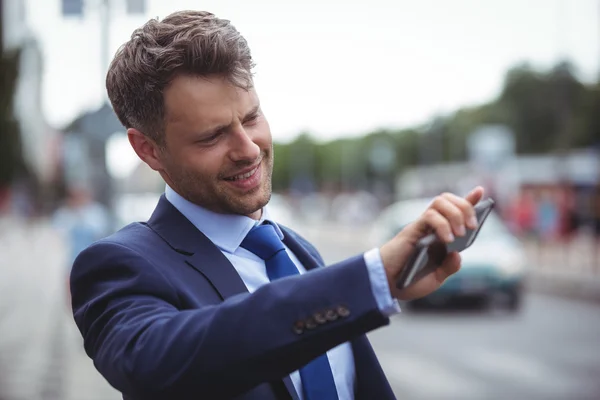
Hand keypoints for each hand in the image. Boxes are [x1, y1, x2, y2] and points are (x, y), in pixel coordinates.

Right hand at [379, 186, 484, 300]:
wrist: (388, 285)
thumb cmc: (409, 281)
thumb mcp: (435, 278)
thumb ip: (449, 267)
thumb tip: (457, 255)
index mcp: (439, 235)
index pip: (455, 211)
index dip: (468, 199)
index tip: (480, 190)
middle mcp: (431, 226)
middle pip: (449, 200)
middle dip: (466, 207)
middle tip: (471, 227)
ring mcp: (422, 226)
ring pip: (440, 202)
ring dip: (456, 213)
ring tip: (460, 233)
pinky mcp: (413, 229)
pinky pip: (430, 216)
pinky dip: (442, 224)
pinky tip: (446, 239)